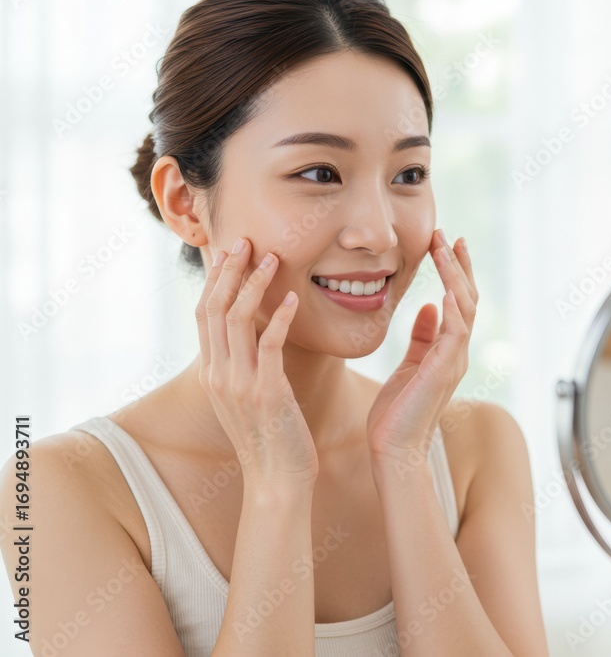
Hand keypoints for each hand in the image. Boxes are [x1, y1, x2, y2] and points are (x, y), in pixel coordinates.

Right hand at [195, 236, 318, 487]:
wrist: (277, 482)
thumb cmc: (271, 438)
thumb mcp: (248, 397)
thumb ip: (244, 366)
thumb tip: (253, 336)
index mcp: (213, 373)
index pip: (205, 315)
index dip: (214, 280)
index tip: (228, 251)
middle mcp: (219, 375)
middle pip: (214, 309)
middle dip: (228, 270)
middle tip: (245, 240)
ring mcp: (239, 384)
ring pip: (237, 320)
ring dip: (253, 284)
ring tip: (272, 257)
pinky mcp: (266, 393)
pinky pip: (269, 345)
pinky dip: (280, 317)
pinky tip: (292, 298)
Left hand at [366, 229, 478, 464]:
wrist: (394, 450)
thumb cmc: (396, 413)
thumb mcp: (408, 365)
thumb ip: (421, 337)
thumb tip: (426, 307)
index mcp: (448, 349)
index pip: (458, 301)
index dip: (454, 271)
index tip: (445, 243)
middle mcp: (457, 352)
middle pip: (466, 298)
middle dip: (458, 264)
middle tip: (446, 234)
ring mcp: (454, 361)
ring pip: (463, 308)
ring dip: (454, 276)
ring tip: (442, 249)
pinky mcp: (443, 371)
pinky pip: (455, 333)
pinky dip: (452, 309)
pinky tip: (444, 288)